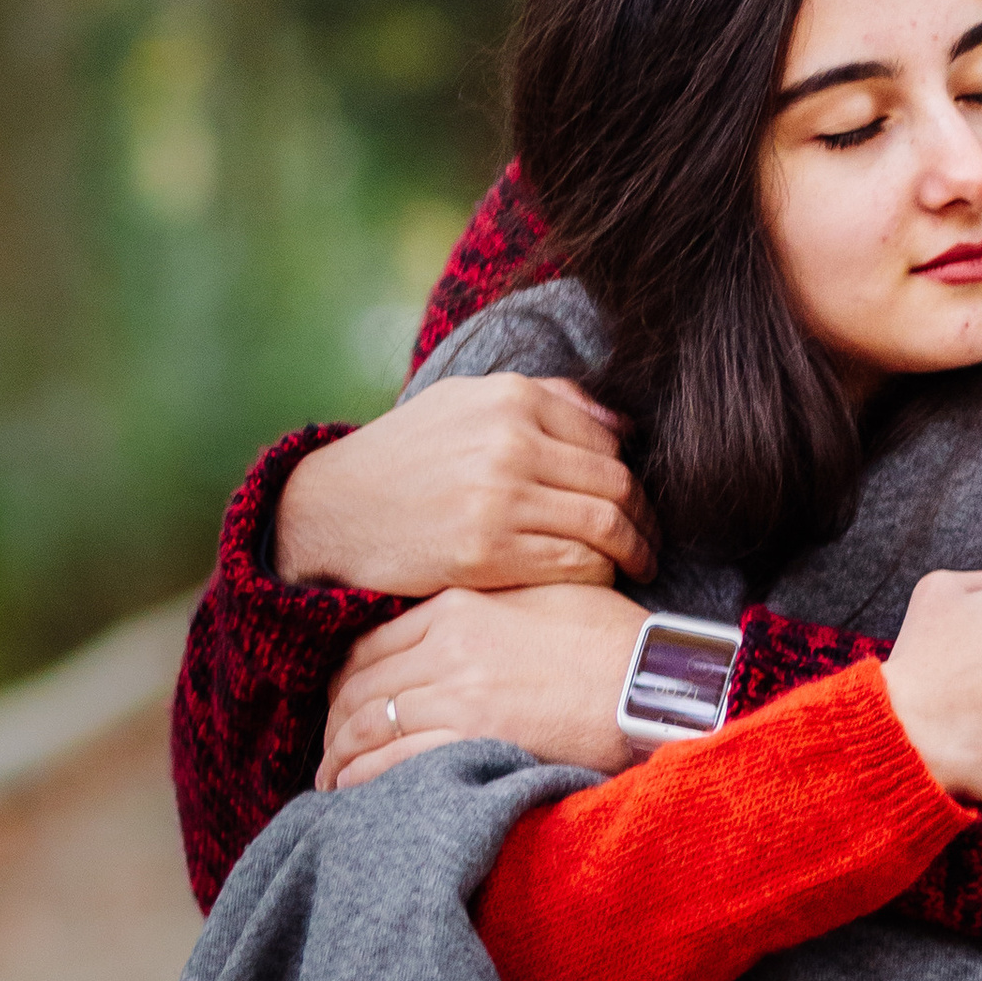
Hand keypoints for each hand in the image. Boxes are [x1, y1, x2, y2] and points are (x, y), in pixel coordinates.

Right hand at [274, 378, 651, 597]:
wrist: (329, 512)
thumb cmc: (404, 458)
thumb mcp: (465, 403)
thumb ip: (547, 401)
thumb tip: (624, 426)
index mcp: (511, 397)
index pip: (608, 440)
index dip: (632, 477)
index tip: (639, 503)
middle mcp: (510, 441)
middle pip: (616, 484)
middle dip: (645, 519)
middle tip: (652, 544)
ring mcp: (498, 498)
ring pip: (605, 527)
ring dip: (634, 552)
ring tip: (638, 566)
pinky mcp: (486, 553)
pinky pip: (574, 566)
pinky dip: (597, 576)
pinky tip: (598, 583)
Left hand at [319, 584, 647, 787]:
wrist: (652, 682)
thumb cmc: (613, 640)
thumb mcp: (544, 597)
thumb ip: (491, 604)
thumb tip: (464, 622)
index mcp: (458, 607)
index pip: (371, 645)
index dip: (346, 679)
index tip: (343, 702)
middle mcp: (445, 647)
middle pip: (358, 686)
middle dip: (334, 721)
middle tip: (329, 747)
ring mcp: (455, 694)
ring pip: (364, 724)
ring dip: (338, 755)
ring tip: (331, 778)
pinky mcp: (471, 738)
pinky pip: (389, 760)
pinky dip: (360, 777)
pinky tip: (349, 792)